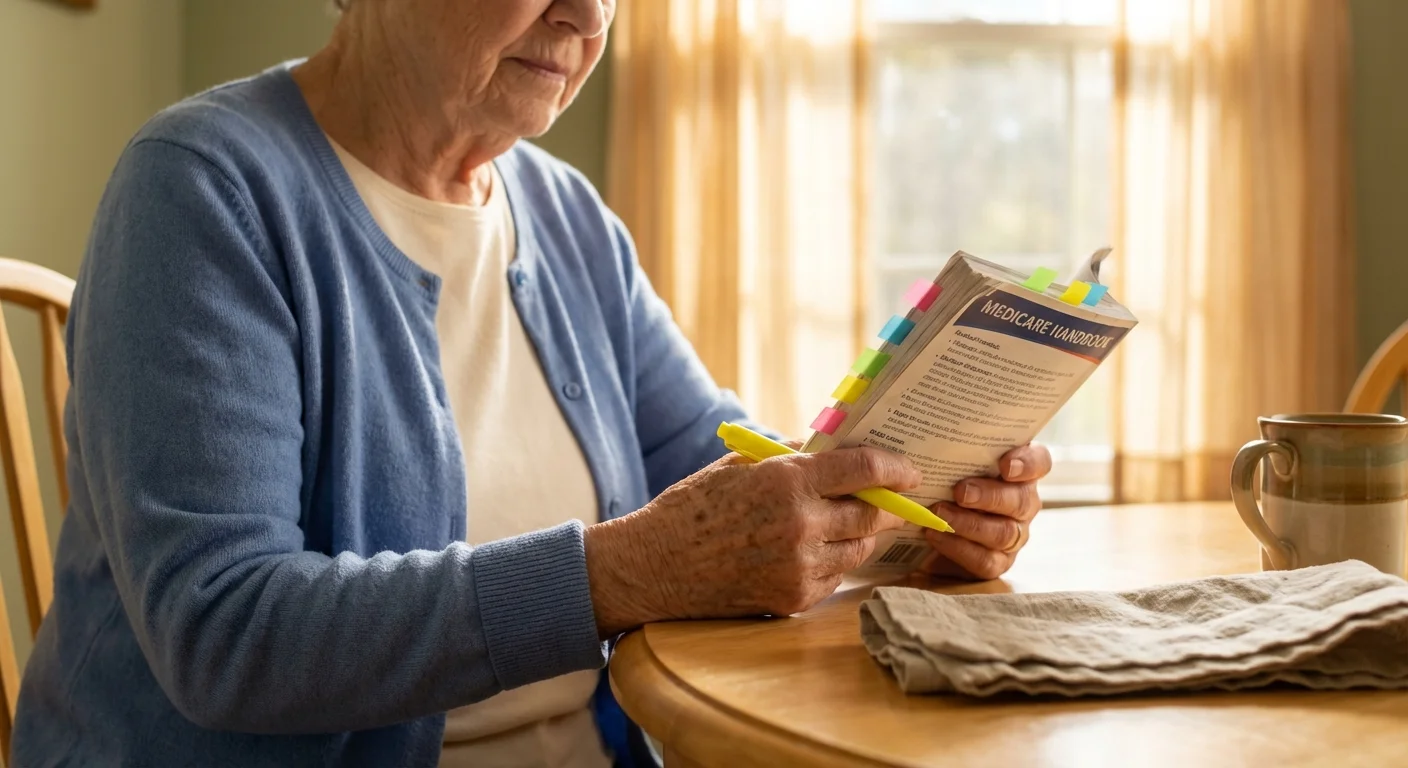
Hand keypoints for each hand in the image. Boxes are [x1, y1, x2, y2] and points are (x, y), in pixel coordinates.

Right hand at [584, 447, 919, 635]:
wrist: (654, 566)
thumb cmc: (694, 507)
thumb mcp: (742, 464)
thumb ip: (795, 456)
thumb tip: (841, 447)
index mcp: (786, 481)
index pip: (865, 469)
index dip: (897, 467)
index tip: (911, 470)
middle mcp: (800, 525)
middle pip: (873, 514)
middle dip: (889, 505)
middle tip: (896, 498)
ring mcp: (799, 566)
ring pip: (860, 548)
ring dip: (863, 534)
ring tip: (850, 522)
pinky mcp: (794, 597)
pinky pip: (836, 576)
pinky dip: (835, 560)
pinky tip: (816, 549)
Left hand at [917, 443, 1052, 580]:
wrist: (923, 523)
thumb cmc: (940, 480)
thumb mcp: (946, 459)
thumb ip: (951, 446)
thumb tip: (931, 432)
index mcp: (1018, 471)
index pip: (1040, 462)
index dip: (1028, 464)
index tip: (1005, 465)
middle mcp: (1023, 502)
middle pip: (1021, 500)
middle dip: (990, 496)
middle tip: (961, 491)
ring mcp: (1014, 534)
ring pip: (1005, 533)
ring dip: (970, 523)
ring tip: (940, 513)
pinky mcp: (997, 562)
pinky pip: (987, 560)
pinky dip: (959, 548)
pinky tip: (935, 534)